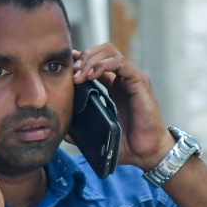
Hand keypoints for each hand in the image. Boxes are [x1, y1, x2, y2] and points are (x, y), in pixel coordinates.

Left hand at [72, 44, 175, 169]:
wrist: (144, 154)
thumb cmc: (125, 144)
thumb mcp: (96, 133)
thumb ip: (80, 129)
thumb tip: (62, 131)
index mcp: (113, 88)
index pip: (96, 63)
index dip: (80, 61)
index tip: (65, 67)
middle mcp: (123, 79)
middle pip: (102, 51)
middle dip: (83, 57)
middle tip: (71, 72)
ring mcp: (132, 79)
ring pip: (110, 52)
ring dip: (90, 60)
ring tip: (78, 75)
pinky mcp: (139, 82)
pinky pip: (120, 63)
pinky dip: (102, 65)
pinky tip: (90, 75)